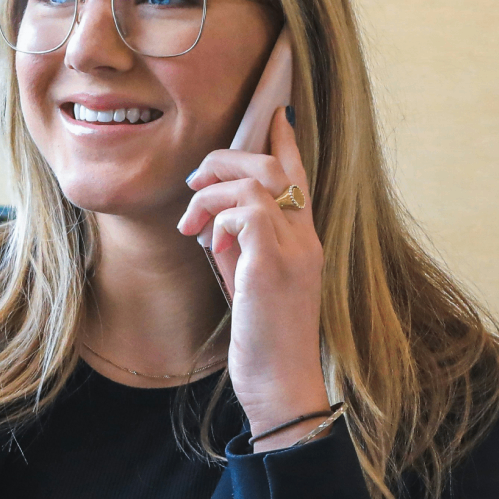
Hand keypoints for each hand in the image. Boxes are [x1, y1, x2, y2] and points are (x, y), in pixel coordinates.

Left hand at [178, 44, 330, 448]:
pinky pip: (246, 213)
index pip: (299, 176)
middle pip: (274, 167)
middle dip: (226, 162)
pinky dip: (219, 220)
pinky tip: (207, 245)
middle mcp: (307, 239)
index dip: (285, 142)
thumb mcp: (249, 284)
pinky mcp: (274, 266)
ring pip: (256, 183)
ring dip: (213, 193)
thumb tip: (214, 224)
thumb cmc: (262, 340)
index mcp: (305, 241)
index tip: (275, 112)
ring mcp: (294, 251)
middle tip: (194, 183)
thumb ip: (240, 248)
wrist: (280, 386)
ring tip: (191, 222)